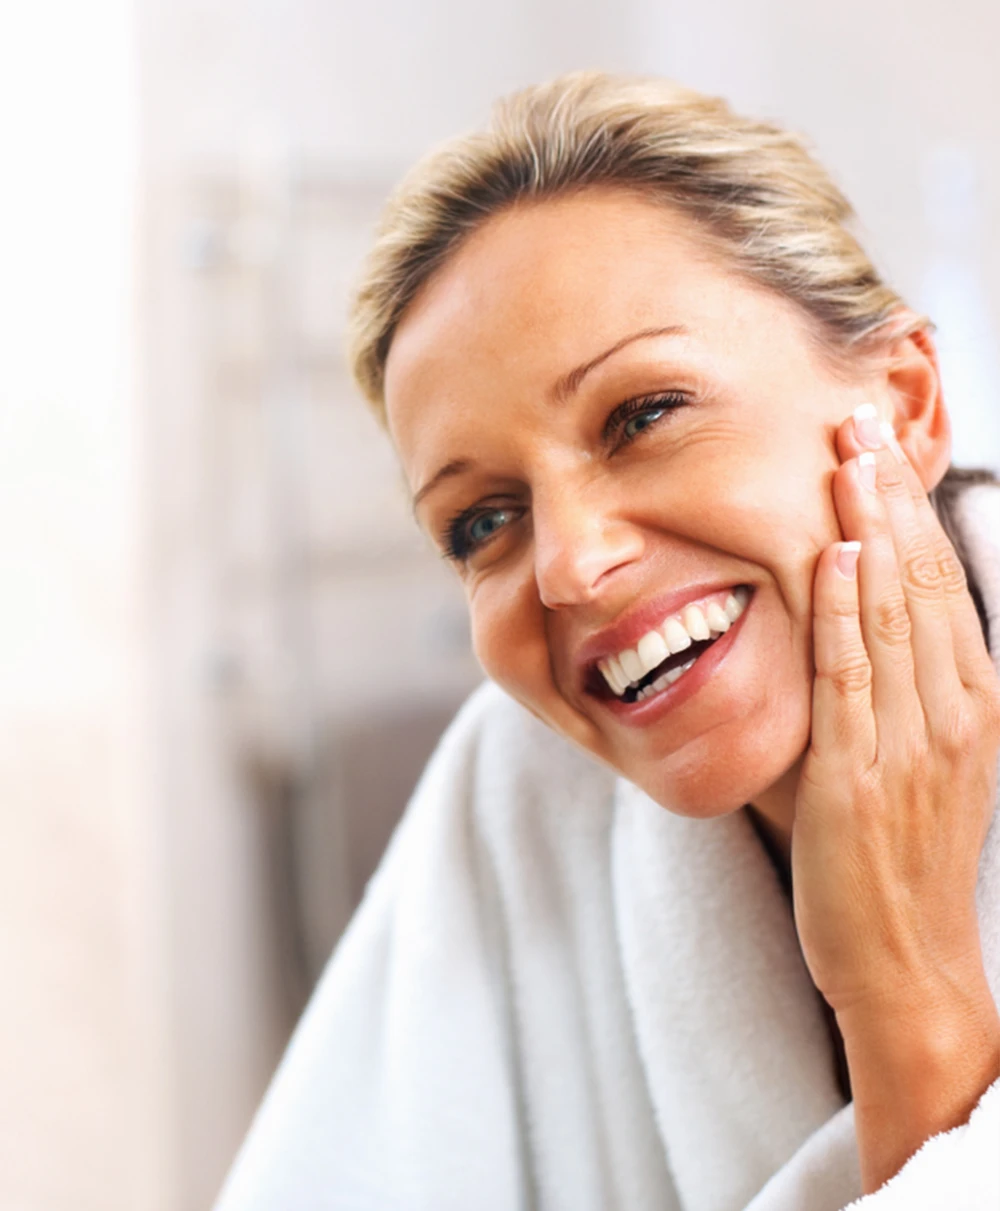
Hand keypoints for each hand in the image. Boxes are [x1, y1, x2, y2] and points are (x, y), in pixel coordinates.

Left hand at [791, 406, 999, 1021]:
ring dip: (872, 530)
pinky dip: (849, 613)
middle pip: (922, 581)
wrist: (908, 963)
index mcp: (970, 703)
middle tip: (859, 418)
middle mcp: (954, 713)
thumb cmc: (902, 861)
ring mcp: (913, 744)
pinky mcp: (862, 779)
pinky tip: (841, 558)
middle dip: (890, 496)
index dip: (909, 510)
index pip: (938, 584)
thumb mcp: (923, 764)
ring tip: (850, 457)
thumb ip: (903, 691)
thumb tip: (867, 617)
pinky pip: (854, 679)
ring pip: (894, 615)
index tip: (879, 447)